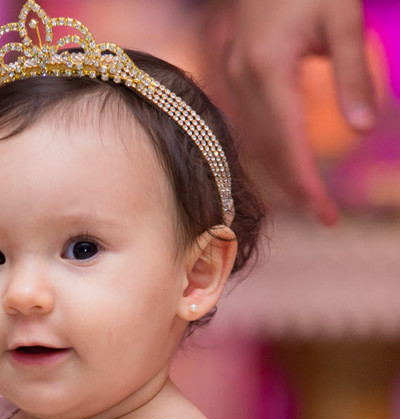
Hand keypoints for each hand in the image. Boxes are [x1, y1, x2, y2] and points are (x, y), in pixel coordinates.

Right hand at [221, 0, 375, 223]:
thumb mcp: (343, 18)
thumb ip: (352, 74)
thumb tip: (364, 130)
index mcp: (267, 70)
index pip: (287, 143)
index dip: (307, 183)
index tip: (328, 215)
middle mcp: (242, 79)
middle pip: (267, 150)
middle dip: (296, 187)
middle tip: (326, 218)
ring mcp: (233, 75)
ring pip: (255, 139)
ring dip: (281, 171)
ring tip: (310, 197)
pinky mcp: (235, 70)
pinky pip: (250, 122)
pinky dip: (270, 148)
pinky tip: (286, 159)